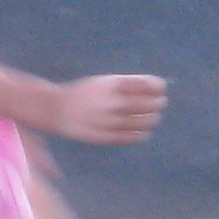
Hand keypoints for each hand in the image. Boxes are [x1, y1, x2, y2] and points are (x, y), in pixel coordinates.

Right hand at [50, 74, 166, 144]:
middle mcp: (115, 102)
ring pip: (145, 122)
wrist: (58, 110)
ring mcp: (112, 121)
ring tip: (152, 117)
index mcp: (114, 84)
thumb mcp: (105, 81)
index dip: (159, 87)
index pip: (148, 85)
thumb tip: (156, 89)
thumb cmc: (85, 93)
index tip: (161, 89)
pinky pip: (133, 137)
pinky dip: (141, 134)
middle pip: (151, 104)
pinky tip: (142, 131)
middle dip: (159, 103)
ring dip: (153, 119)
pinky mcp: (107, 136)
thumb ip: (128, 84)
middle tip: (160, 103)